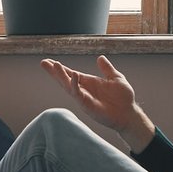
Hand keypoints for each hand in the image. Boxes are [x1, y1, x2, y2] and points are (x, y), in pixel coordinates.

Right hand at [40, 56, 155, 149]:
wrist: (129, 113)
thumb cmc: (123, 98)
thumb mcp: (116, 78)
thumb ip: (106, 68)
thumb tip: (100, 57)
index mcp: (88, 83)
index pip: (71, 74)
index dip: (61, 69)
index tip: (49, 62)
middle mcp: (83, 90)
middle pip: (65, 80)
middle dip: (54, 72)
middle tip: (43, 63)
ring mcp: (84, 98)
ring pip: (68, 86)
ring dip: (61, 76)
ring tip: (54, 66)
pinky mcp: (87, 106)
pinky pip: (78, 94)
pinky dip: (75, 85)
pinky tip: (73, 75)